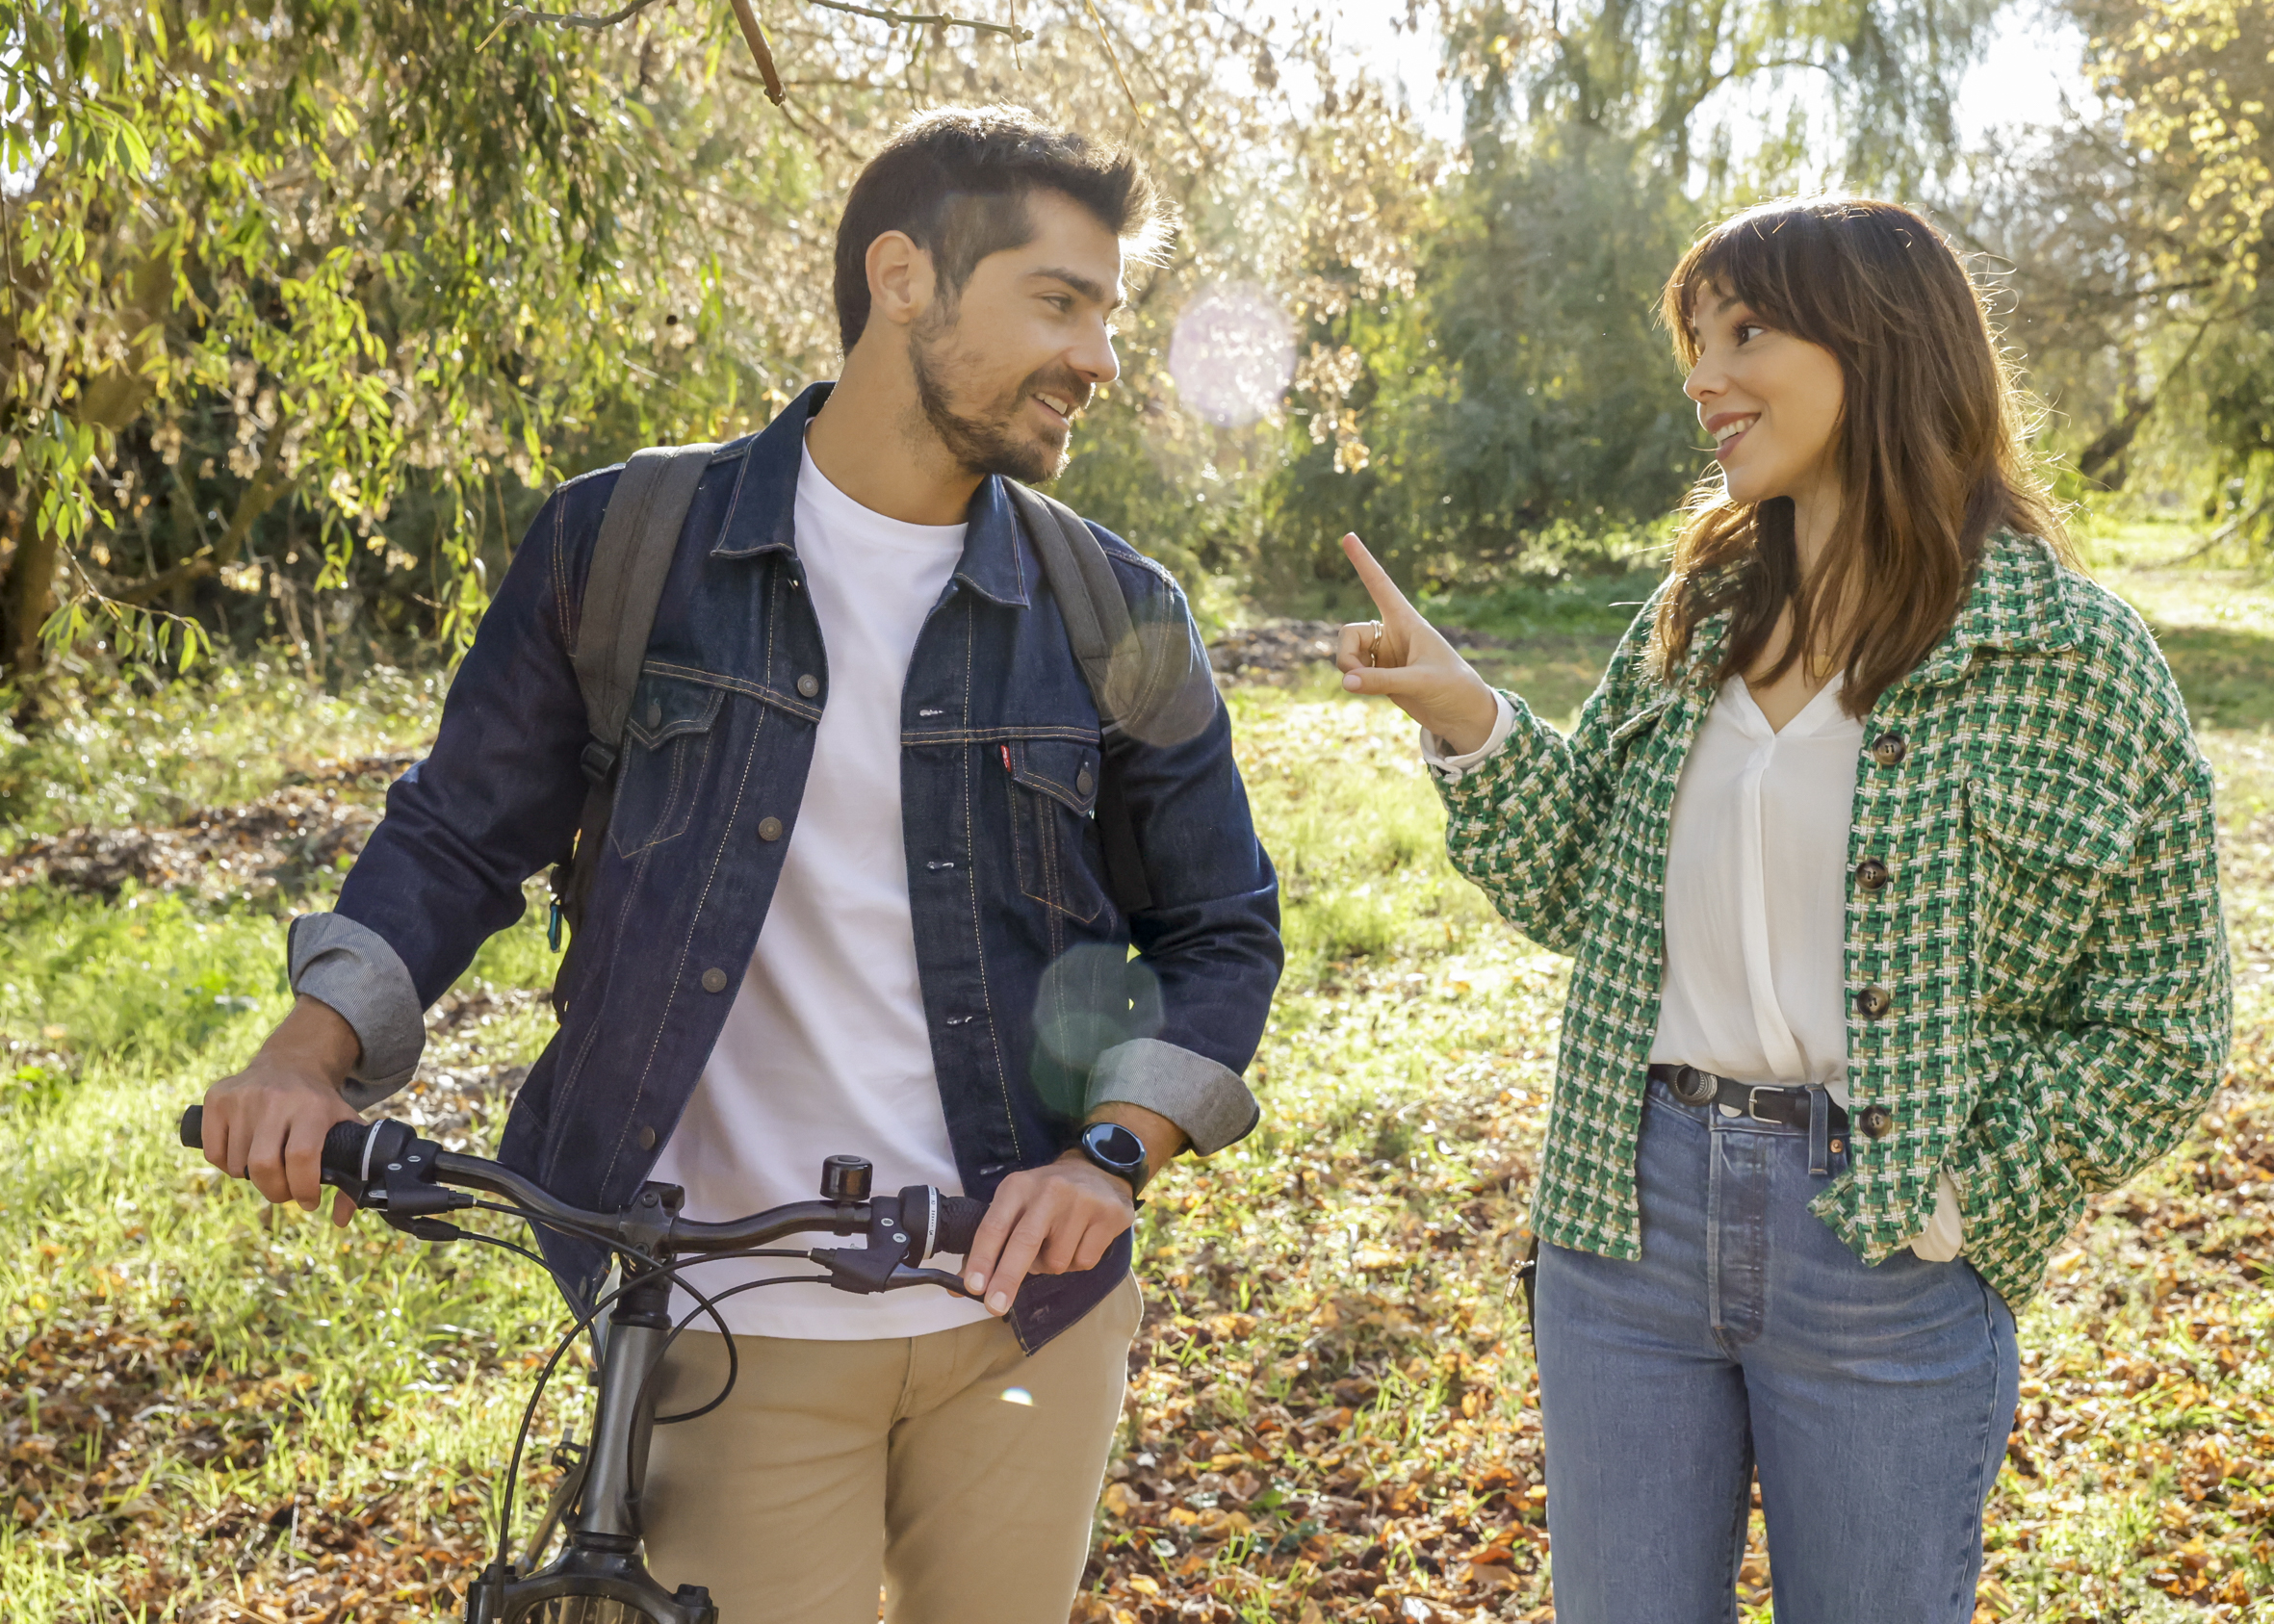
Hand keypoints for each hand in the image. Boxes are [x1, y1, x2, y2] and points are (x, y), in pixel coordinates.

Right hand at [200, 995, 364, 1227]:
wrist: (291, 1062)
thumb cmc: (321, 1106)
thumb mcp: (347, 1128)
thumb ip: (354, 1172)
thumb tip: (341, 1219)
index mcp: (313, 1107)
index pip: (302, 1158)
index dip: (303, 1188)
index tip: (309, 1200)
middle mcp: (276, 1099)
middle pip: (263, 1166)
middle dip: (275, 1191)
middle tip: (285, 1191)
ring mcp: (242, 1097)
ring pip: (236, 1165)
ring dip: (252, 1177)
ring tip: (268, 1165)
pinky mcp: (217, 1097)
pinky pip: (213, 1153)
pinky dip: (226, 1165)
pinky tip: (244, 1153)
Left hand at [961, 1157, 1135, 1316]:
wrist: (1098, 1171)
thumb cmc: (1047, 1197)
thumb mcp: (1015, 1205)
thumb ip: (991, 1243)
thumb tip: (963, 1287)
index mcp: (1018, 1187)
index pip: (994, 1226)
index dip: (982, 1258)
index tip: (973, 1287)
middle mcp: (1049, 1190)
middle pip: (1024, 1243)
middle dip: (1007, 1279)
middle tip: (994, 1307)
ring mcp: (1081, 1202)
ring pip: (1056, 1261)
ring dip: (1051, 1266)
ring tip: (1056, 1244)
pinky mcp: (1108, 1216)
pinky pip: (1084, 1262)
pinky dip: (1077, 1262)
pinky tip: (1080, 1241)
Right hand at [1334, 532, 1500, 754]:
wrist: (1463, 716)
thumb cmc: (1454, 688)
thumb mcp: (1421, 682)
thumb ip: (1381, 681)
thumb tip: (1345, 682)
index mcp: (1408, 622)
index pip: (1381, 585)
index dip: (1363, 561)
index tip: (1348, 536)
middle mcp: (1392, 634)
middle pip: (1349, 633)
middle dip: (1347, 655)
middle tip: (1357, 676)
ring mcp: (1384, 655)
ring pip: (1347, 653)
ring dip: (1349, 669)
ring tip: (1366, 687)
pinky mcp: (1380, 675)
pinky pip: (1353, 672)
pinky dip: (1354, 682)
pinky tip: (1370, 691)